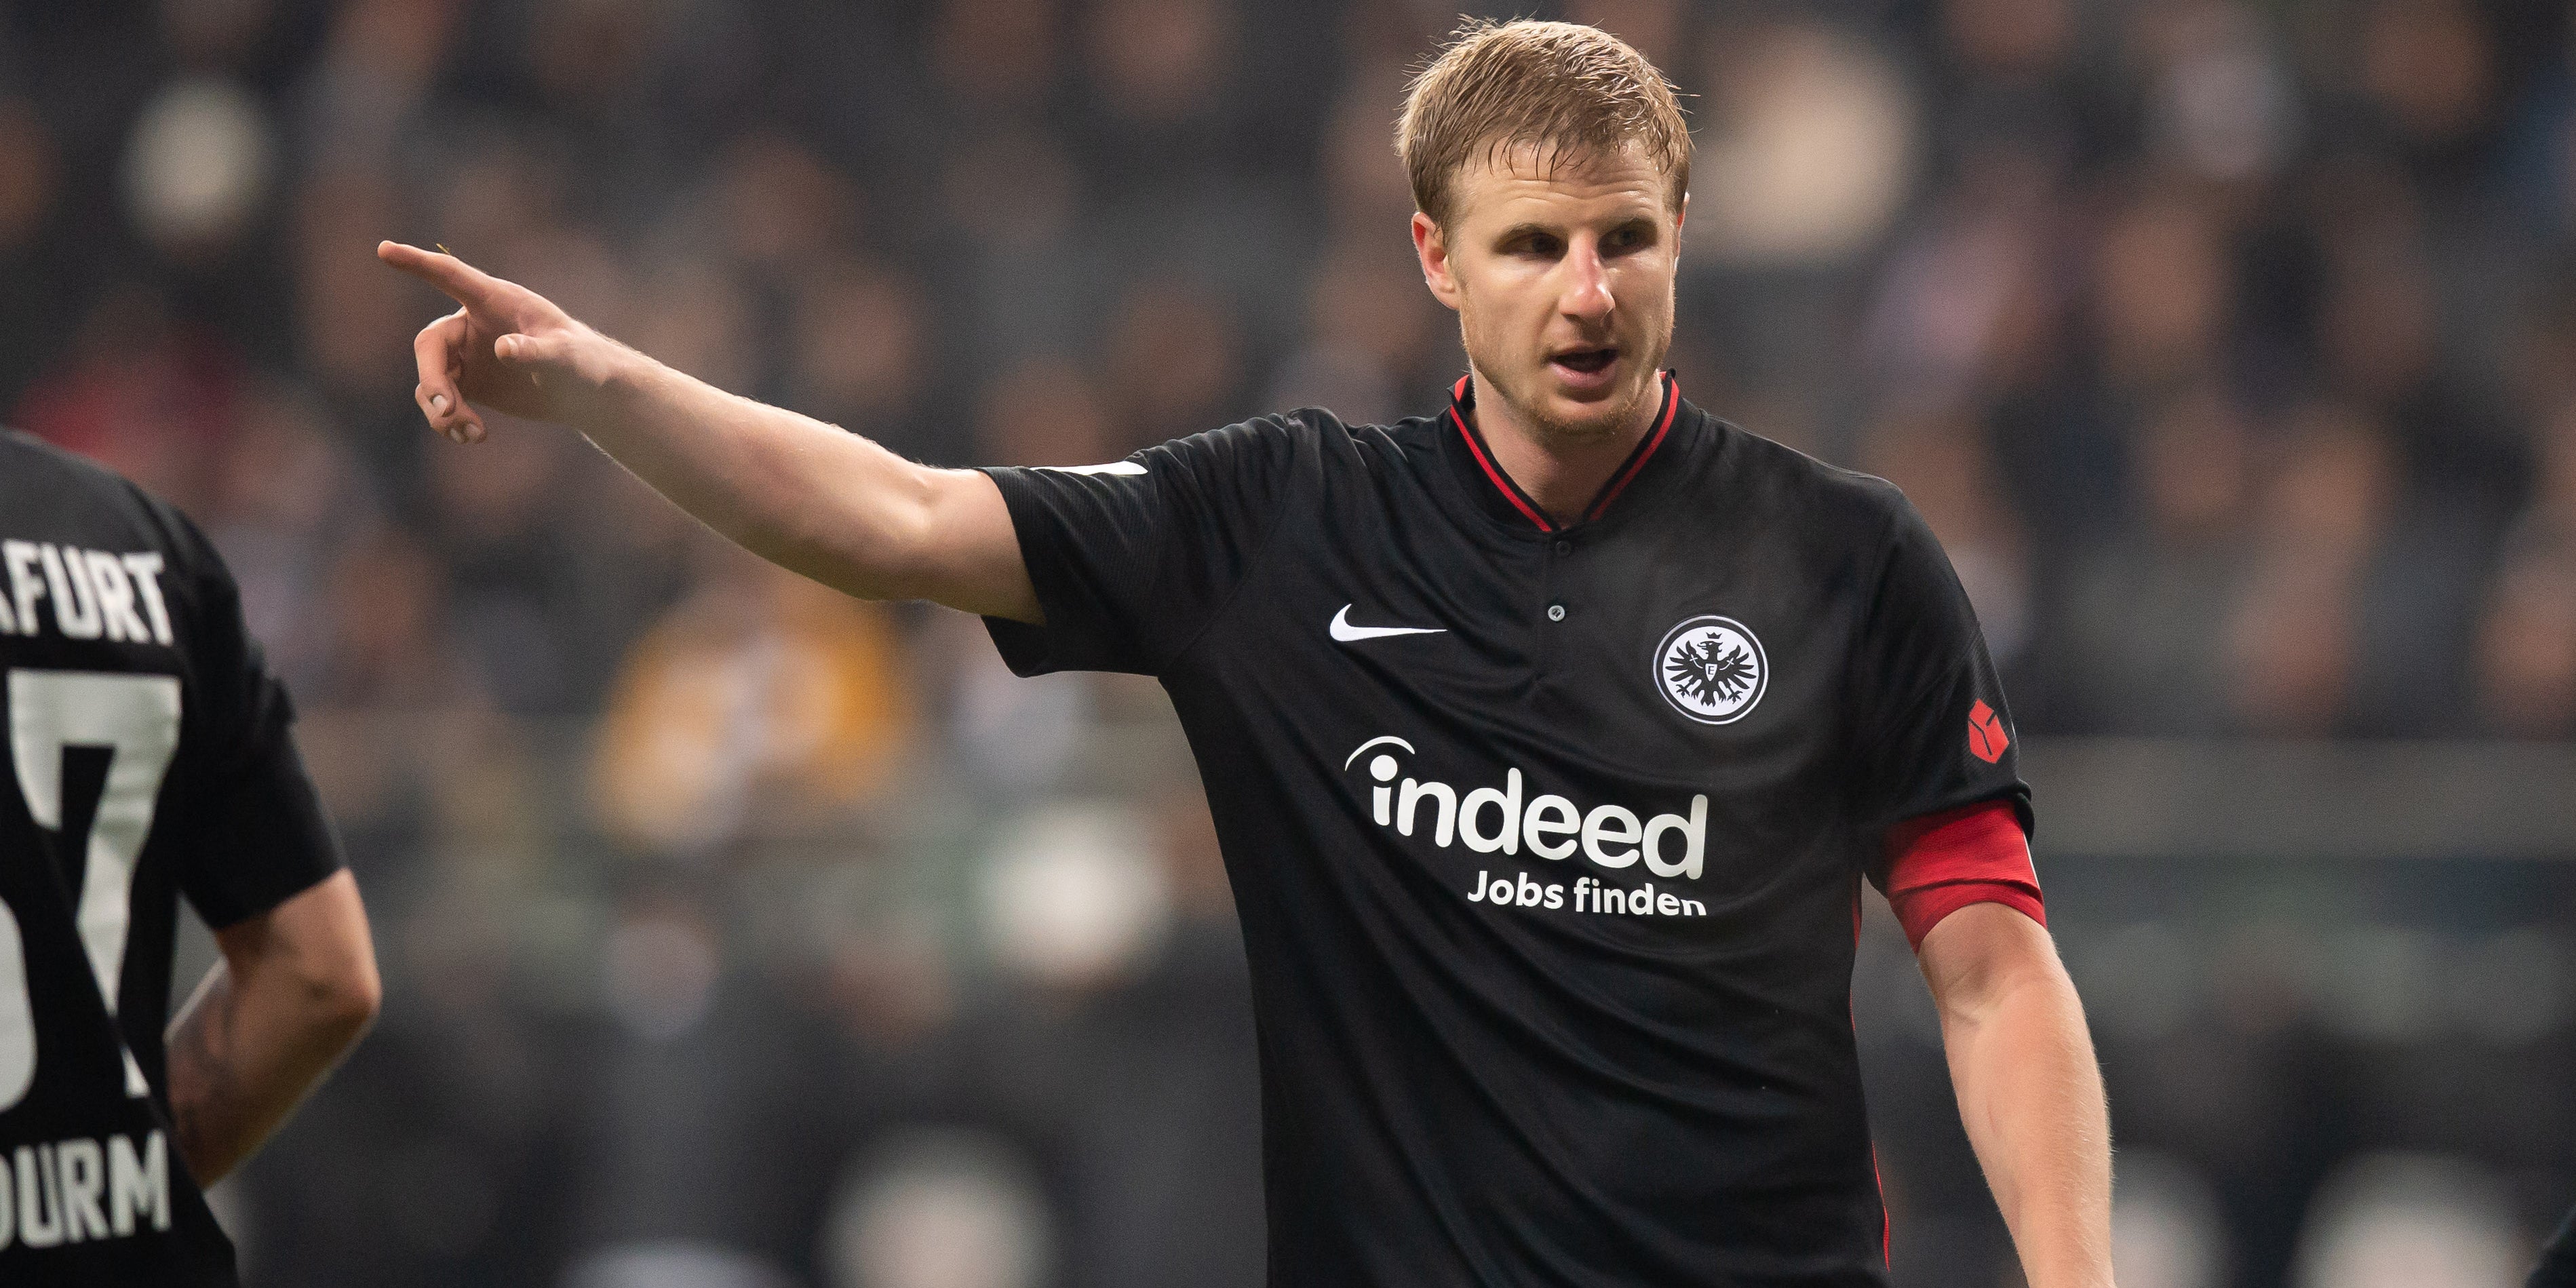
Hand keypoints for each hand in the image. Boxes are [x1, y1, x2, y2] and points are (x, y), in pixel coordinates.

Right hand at [377, 240, 619, 442]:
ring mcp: (466, 354)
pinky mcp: (467, 383)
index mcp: (496, 301)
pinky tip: (474, 437)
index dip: (418, 263)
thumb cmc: (583, 362)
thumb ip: (537, 351)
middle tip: (447, 410)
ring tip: (473, 433)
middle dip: (433, 380)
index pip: (451, 276)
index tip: (384, 249)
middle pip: (430, 344)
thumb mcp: (566, 357)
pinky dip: (449, 421)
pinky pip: (439, 401)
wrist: (586, 393)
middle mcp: (472, 323)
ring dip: (441, 409)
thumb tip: (503, 348)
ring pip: (429, 378)